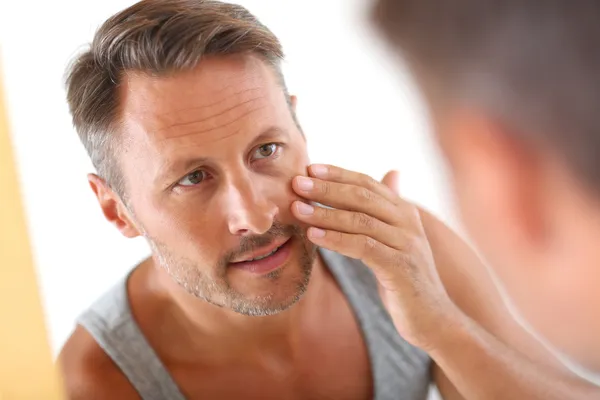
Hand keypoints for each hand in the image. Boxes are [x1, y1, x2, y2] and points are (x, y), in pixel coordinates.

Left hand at [291, 164, 458, 350]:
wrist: (434, 318)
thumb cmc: (406, 279)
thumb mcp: (397, 240)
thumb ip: (388, 211)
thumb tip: (392, 173)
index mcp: (404, 211)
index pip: (368, 183)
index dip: (338, 174)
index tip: (309, 167)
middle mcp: (408, 222)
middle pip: (362, 196)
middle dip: (326, 188)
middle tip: (296, 183)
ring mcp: (406, 243)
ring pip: (360, 220)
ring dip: (325, 213)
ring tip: (297, 209)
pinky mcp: (400, 267)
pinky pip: (363, 247)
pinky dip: (336, 239)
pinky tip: (313, 236)